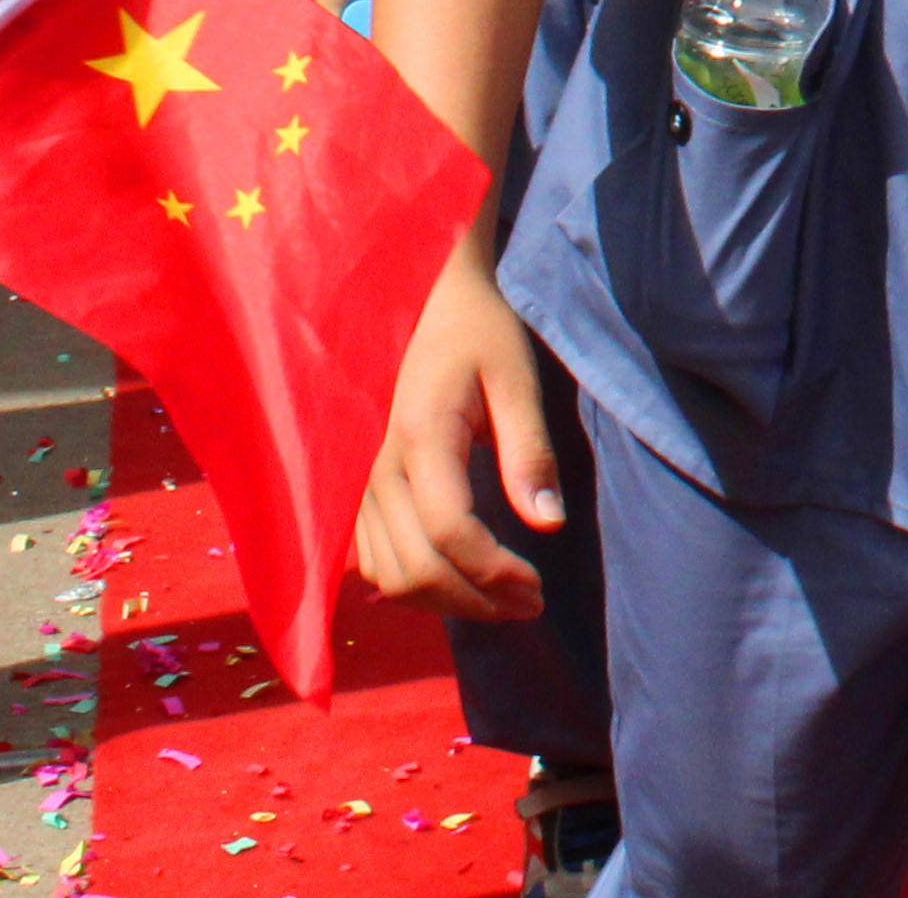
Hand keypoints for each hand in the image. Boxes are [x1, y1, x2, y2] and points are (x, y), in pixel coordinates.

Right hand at [355, 244, 560, 619]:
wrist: (432, 304)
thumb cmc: (481, 335)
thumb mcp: (517, 380)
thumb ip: (529, 451)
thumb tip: (548, 523)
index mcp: (421, 437)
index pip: (450, 531)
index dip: (494, 573)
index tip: (538, 587)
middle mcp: (378, 470)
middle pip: (417, 568)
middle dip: (476, 601)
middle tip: (531, 604)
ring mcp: (360, 486)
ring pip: (391, 576)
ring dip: (446, 602)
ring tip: (503, 599)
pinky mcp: (359, 495)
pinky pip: (376, 563)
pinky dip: (417, 587)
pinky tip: (461, 582)